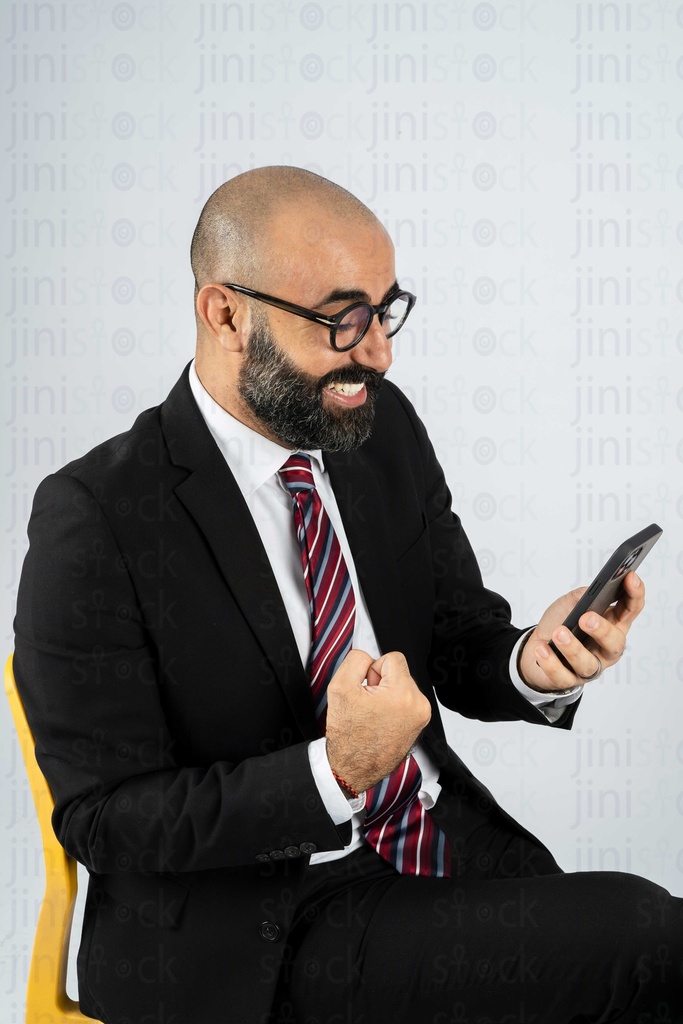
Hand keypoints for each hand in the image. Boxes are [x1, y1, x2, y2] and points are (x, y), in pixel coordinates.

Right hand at [325, 649, 431, 792]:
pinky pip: (407, 701)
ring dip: (388, 694)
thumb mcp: (340, 687)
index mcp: (402, 694)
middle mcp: (418, 705)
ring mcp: (421, 716)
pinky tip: (381, 720)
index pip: (393, 657)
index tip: (367, 687)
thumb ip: (356, 660)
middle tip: (368, 704)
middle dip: (381, 682)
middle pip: (399, 672)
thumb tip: (368, 657)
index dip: (373, 669)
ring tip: (374, 714)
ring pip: (402, 686)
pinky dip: (394, 706)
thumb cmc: (348, 735)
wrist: (353, 767)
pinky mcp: (420, 724)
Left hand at [519, 571, 644, 692]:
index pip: (631, 609)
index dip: (635, 594)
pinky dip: (551, 662)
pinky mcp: (569, 679)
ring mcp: (589, 666)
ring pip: (588, 664)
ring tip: (559, 632)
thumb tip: (592, 591)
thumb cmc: (561, 622)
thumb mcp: (571, 603)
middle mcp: (605, 648)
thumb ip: (583, 595)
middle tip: (586, 618)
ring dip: (572, 648)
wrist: (535, 646)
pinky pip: (562, 676)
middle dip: (602, 630)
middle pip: (615, 643)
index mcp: (612, 624)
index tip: (629, 577)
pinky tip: (543, 649)